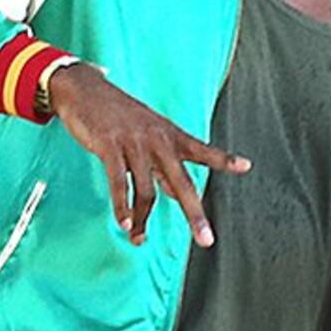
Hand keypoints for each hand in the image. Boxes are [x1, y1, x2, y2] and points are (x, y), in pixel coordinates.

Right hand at [48, 60, 244, 245]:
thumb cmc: (119, 117)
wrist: (85, 90)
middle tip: (206, 240)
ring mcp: (134, 142)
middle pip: (182, 183)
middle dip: (194, 214)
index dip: (224, 159)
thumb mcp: (148, 136)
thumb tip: (179, 196)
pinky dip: (122, 206)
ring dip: (142, 220)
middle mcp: (158, 139)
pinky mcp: (109, 146)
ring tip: (138, 239)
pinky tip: (124, 224)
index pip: (202, 149)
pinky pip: (119, 182)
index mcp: (170, 136)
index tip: (246, 166)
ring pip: (146, 191)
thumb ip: (164, 167)